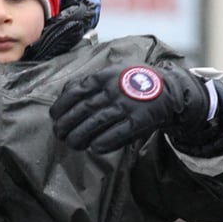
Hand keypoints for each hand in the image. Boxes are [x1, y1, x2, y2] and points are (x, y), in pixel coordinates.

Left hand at [50, 62, 212, 153]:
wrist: (168, 90)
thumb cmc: (133, 83)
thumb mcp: (112, 72)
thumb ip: (90, 82)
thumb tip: (64, 93)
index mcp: (105, 76)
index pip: (76, 92)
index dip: (61, 106)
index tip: (54, 117)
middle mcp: (114, 89)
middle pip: (83, 110)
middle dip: (67, 124)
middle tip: (59, 134)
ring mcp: (127, 104)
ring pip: (97, 122)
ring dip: (80, 136)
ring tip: (72, 144)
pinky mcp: (139, 120)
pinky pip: (118, 133)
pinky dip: (103, 142)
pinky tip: (93, 148)